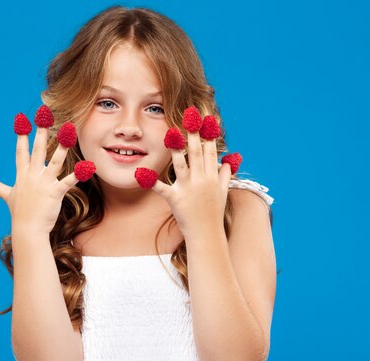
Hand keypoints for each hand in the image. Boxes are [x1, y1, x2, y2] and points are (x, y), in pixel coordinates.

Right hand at [0, 107, 94, 235]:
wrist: (27, 230)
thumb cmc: (19, 214)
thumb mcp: (7, 197)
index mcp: (22, 175)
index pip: (21, 151)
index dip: (21, 135)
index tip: (21, 120)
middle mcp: (32, 176)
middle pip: (37, 150)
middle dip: (40, 132)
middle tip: (44, 115)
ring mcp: (43, 184)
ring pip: (54, 161)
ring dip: (62, 146)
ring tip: (69, 131)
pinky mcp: (55, 193)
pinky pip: (68, 181)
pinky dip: (78, 174)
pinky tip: (87, 166)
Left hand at [138, 108, 232, 239]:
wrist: (207, 234)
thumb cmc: (214, 214)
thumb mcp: (224, 193)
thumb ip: (225, 176)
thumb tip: (228, 162)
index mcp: (212, 177)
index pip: (210, 151)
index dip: (208, 134)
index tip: (206, 118)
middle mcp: (201, 180)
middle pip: (196, 152)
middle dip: (193, 133)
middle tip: (189, 116)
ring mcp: (188, 189)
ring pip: (181, 164)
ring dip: (176, 148)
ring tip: (171, 133)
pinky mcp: (175, 199)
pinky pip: (162, 188)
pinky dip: (152, 181)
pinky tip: (142, 172)